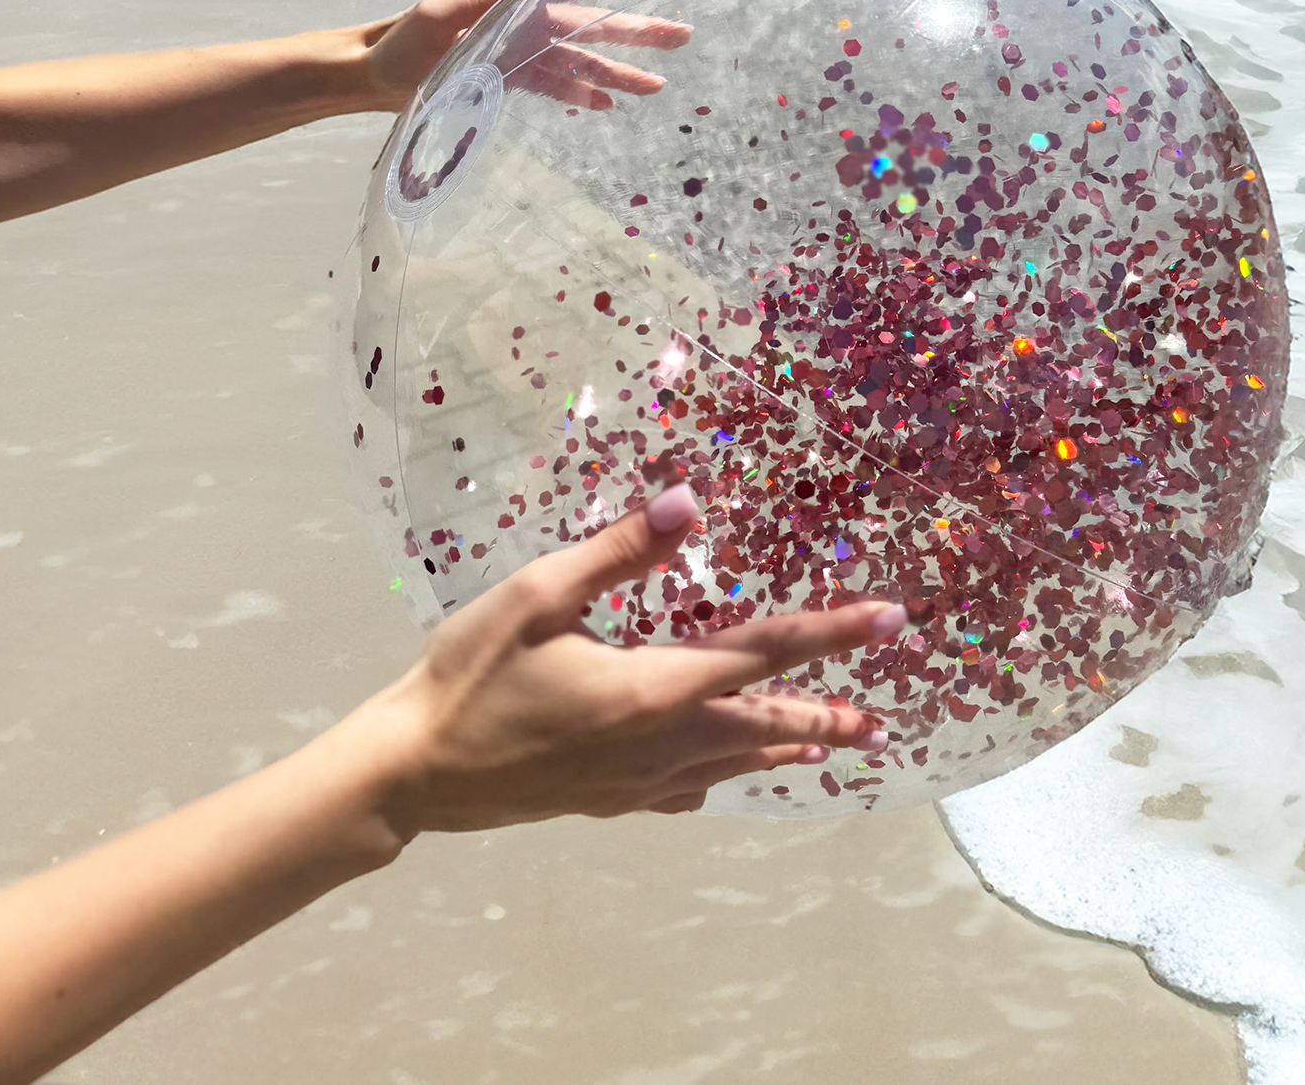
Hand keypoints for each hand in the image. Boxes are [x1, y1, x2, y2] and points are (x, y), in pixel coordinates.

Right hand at [359, 483, 904, 831]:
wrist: (414, 771)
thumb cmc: (471, 673)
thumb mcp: (539, 595)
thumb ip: (620, 551)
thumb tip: (689, 502)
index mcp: (654, 688)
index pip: (765, 653)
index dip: (832, 633)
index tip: (890, 621)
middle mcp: (661, 745)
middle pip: (764, 725)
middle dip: (826, 715)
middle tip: (879, 723)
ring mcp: (637, 783)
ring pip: (732, 764)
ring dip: (785, 749)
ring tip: (830, 748)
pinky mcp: (610, 802)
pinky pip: (688, 791)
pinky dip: (724, 776)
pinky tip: (725, 780)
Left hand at [360, 0, 691, 114]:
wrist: (372, 75)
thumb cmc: (399, 41)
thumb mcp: (438, 14)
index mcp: (516, 2)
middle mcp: (526, 25)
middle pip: (593, 27)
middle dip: (638, 32)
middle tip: (683, 36)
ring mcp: (520, 55)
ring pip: (581, 62)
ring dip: (618, 75)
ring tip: (656, 88)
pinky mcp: (510, 81)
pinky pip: (555, 86)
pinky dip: (581, 94)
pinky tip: (607, 106)